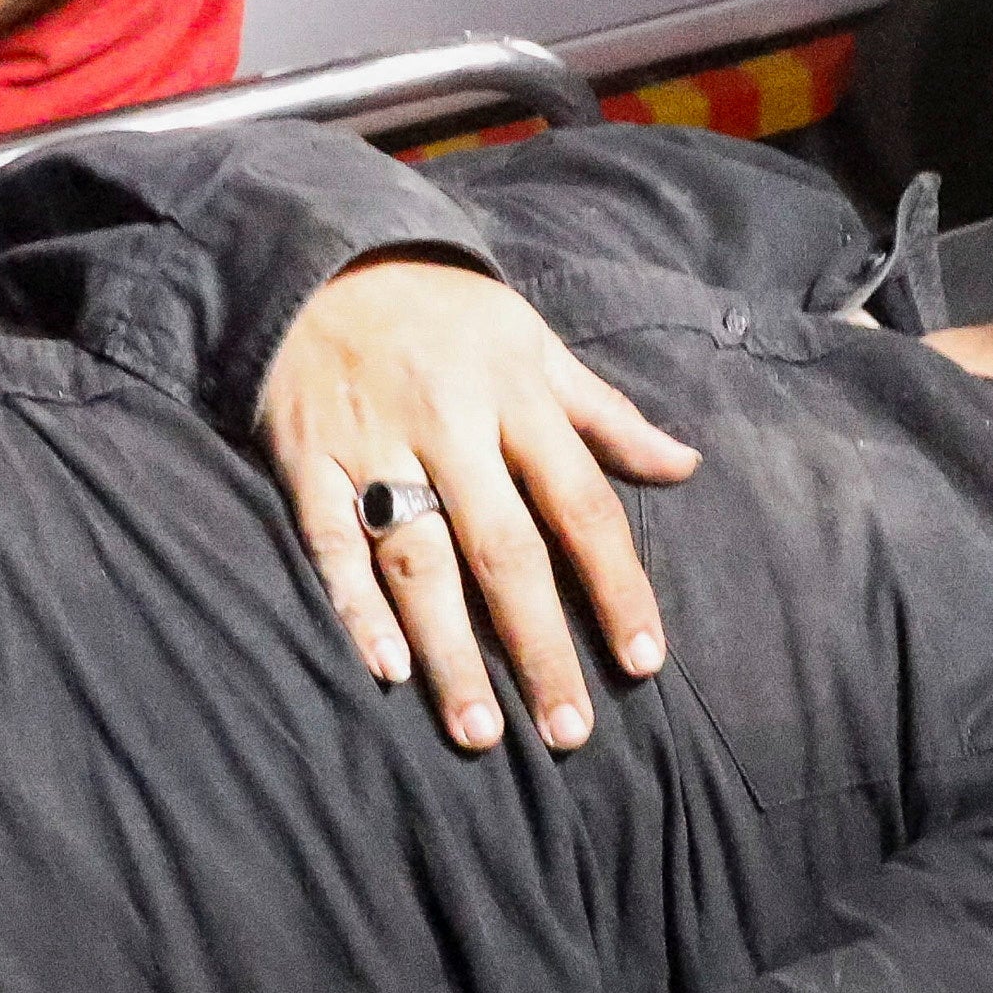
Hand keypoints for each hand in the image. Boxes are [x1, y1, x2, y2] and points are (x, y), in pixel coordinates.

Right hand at [259, 254, 700, 753]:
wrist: (318, 260)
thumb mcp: (532, 342)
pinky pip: (328, 542)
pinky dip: (353, 605)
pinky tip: (385, 667)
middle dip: (539, 645)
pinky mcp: (306, 460)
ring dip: (449, 650)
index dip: (616, 585)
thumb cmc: (442, 314)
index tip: (643, 661)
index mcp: (515, 395)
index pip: (581, 505)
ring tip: (478, 732)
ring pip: (418, 560)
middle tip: (569, 732)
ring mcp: (371, 444)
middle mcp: (448, 424)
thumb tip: (686, 465)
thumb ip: (604, 414)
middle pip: (504, 550)